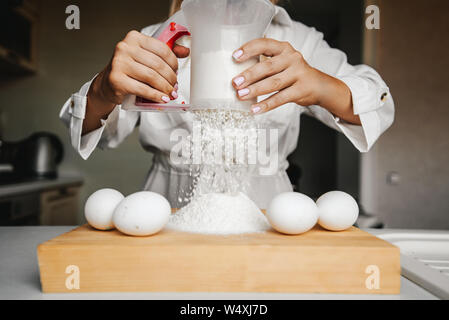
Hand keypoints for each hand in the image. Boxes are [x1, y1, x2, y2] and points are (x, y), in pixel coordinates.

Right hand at [83, 30, 188, 133]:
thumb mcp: (145, 58)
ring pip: (152, 77)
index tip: (176, 72)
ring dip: (165, 88)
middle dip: (171, 78)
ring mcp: (119, 63)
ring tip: (170, 94)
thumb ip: (164, 53)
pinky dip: (156, 96)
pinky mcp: (117, 80)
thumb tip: (185, 51)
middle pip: (158, 65)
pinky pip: (143, 89)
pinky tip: (162, 98)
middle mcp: (124, 48)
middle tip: (174, 87)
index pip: (162, 49)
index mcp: (134, 38)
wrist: (108, 84)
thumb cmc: (129, 70)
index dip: (173, 63)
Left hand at [231, 38, 357, 124]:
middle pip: (268, 66)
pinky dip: (266, 105)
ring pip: (274, 83)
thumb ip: (264, 63)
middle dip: (250, 75)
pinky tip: (254, 109)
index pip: (265, 44)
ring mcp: (298, 74)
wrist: (319, 85)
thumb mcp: (282, 62)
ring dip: (255, 90)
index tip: (235, 56)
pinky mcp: (301, 90)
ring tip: (241, 95)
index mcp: (284, 48)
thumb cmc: (293, 73)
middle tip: (235, 83)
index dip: (249, 49)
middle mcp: (292, 59)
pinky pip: (280, 99)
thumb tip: (237, 74)